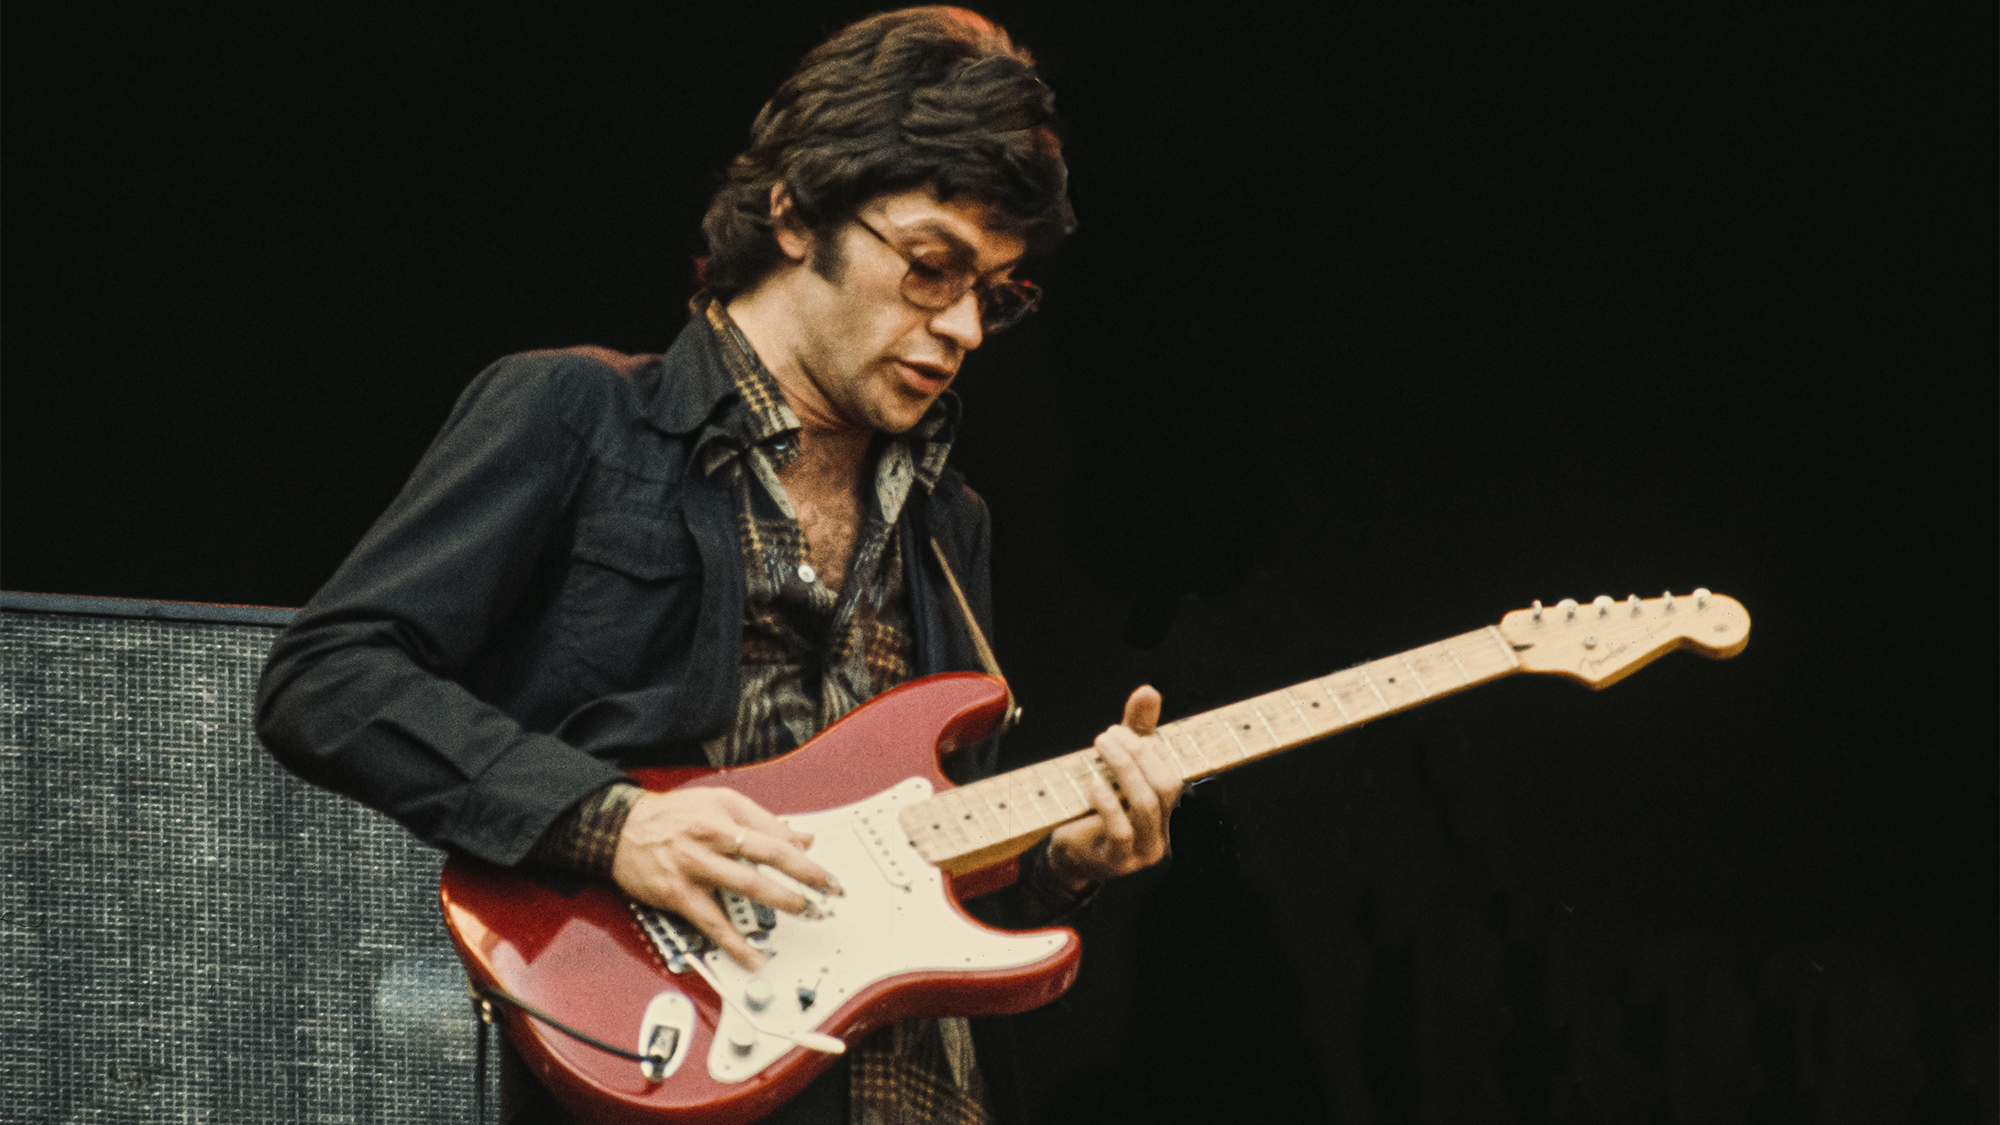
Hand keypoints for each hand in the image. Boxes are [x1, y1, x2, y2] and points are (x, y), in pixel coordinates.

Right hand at [611, 786, 839, 969]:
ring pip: (745, 886)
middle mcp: (712, 839)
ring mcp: (695, 868)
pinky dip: (735, 943)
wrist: (619, 828)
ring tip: (803, 912)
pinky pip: (712, 923)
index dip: (806, 857)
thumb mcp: (720, 804)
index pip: (776, 837)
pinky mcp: (679, 894)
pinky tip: (753, 957)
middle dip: (804, 877)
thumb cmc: (672, 816)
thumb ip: (763, 821)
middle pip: (768, 858)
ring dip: (779, 902)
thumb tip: (802, 838)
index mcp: (726, 817)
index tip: (826, 875)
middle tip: (827, 894)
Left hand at [1046, 685, 1182, 893]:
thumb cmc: (1093, 807)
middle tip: (1108, 734)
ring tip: (1100, 746)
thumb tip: (1148, 691)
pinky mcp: (1116, 861)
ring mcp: (1142, 851)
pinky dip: (1107, 802)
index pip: (1173, 772)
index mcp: (1167, 811)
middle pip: (1165, 785)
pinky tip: (1093, 782)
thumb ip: (1136, 731)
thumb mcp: (1115, 766)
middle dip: (1138, 754)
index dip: (1153, 748)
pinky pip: (1120, 830)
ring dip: (1123, 769)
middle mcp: (1162, 832)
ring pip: (1146, 805)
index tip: (1124, 729)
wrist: (1068, 855)